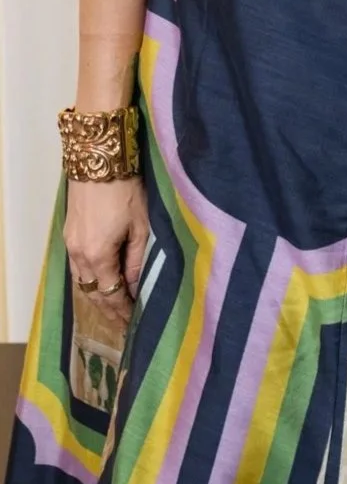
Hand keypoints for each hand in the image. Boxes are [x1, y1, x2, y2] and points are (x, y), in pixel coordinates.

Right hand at [63, 176, 148, 327]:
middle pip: (93, 292)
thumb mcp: (141, 226)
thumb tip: (134, 285)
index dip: (122, 311)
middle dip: (109, 308)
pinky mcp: (69, 233)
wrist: (98, 160)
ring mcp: (70, 244)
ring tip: (114, 305)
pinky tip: (100, 280)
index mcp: (98, 256)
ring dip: (97, 294)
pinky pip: (77, 266)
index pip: (110, 294)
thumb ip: (137, 259)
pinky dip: (89, 278)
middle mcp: (79, 254)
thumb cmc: (126, 191)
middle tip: (123, 321)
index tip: (133, 323)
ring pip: (82, 280)